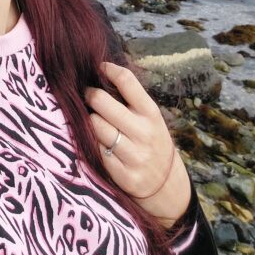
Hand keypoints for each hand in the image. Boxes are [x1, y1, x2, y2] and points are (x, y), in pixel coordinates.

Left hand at [85, 62, 190, 226]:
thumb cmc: (151, 142)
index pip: (127, 81)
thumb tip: (100, 70)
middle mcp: (144, 133)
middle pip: (102, 102)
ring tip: (92, 120)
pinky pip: (96, 151)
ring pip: (95, 126)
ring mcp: (135, 156)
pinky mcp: (124, 176)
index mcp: (151, 114)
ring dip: (89, 121)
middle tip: (87, 95)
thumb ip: (130, 99)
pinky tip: (94, 141)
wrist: (168, 186)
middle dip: (89, 95)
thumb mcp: (150, 118)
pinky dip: (91, 144)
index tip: (99, 67)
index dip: (108, 69)